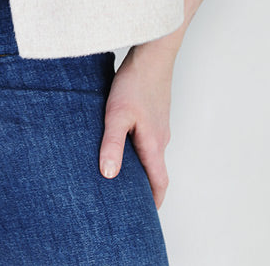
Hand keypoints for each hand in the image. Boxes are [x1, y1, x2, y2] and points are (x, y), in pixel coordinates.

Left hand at [98, 43, 174, 208]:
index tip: (145, 216)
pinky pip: (148, 135)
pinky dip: (138, 145)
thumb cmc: (135, 83)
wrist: (152, 53)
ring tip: (120, 169)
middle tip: (128, 197)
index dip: (154, 201)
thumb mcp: (117, 115)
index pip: (159, 182)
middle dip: (144, 185)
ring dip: (139, 163)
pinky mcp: (154, 111)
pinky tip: (122, 137)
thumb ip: (112, 144)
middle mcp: (161, 137)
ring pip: (151, 151)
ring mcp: (159, 123)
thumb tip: (109, 174)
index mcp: (154, 144)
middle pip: (155, 169)